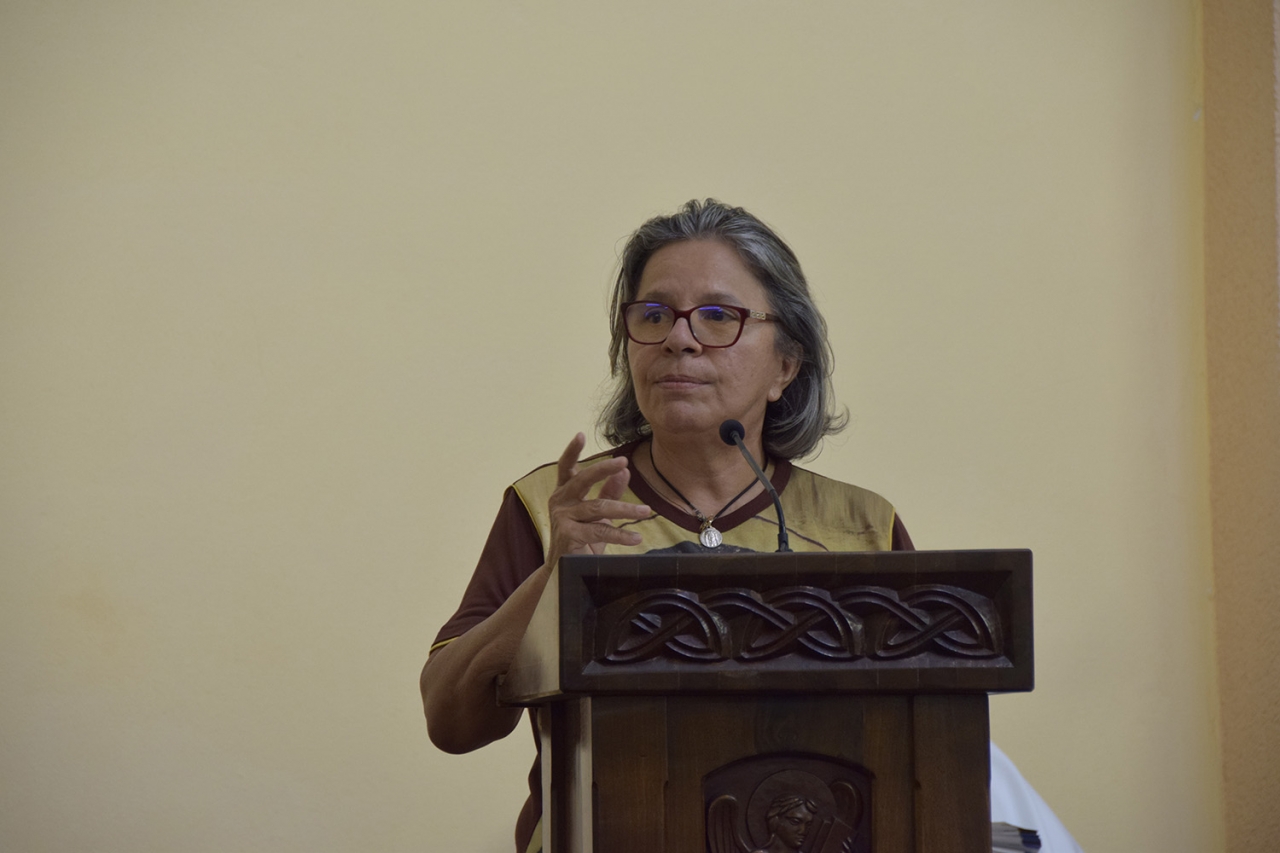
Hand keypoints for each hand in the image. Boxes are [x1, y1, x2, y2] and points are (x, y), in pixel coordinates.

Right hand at [545, 433, 649, 568]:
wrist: (565, 571)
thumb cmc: (581, 539)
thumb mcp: (597, 514)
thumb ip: (609, 492)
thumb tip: (624, 471)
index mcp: (564, 492)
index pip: (565, 467)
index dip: (571, 450)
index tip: (580, 434)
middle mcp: (559, 502)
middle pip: (582, 480)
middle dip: (603, 469)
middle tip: (623, 462)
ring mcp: (562, 518)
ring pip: (598, 507)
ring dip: (626, 509)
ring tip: (646, 511)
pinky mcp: (568, 536)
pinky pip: (600, 531)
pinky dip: (621, 534)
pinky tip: (636, 537)